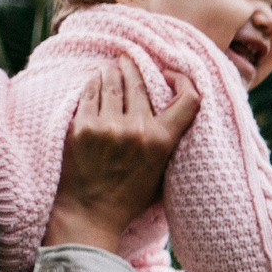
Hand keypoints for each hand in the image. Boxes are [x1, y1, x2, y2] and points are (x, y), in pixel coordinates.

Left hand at [45, 63, 199, 253]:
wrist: (90, 214)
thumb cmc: (129, 197)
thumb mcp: (164, 172)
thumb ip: (170, 142)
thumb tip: (175, 113)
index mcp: (162, 141)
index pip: (188, 99)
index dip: (183, 80)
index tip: (170, 75)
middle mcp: (137, 130)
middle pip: (142, 83)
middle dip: (136, 67)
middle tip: (132, 57)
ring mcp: (108, 127)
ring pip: (114, 83)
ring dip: (114, 71)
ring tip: (113, 66)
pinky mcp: (82, 127)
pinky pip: (91, 94)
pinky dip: (94, 83)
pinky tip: (95, 79)